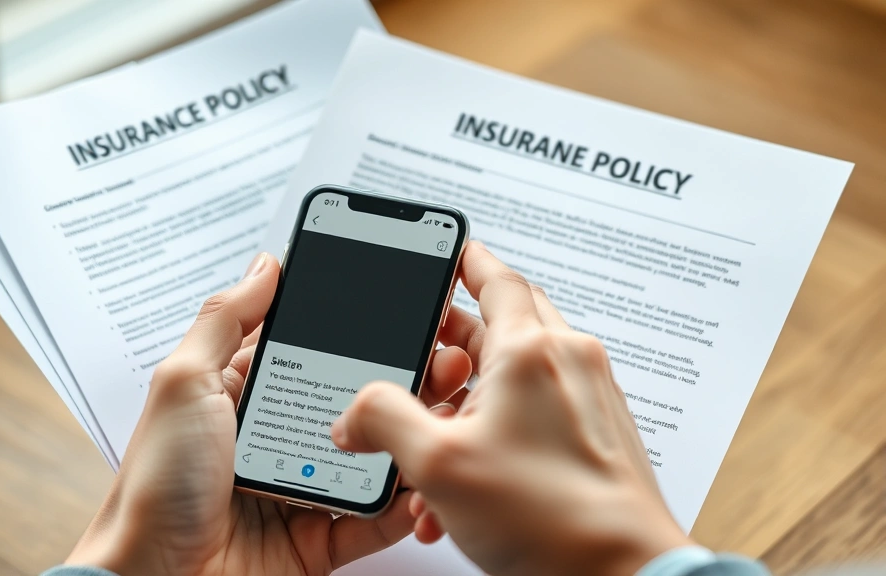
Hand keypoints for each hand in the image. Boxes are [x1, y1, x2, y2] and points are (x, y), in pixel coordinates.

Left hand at [64, 252, 471, 575]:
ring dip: (411, 437)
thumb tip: (266, 264)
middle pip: (354, 402)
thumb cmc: (153, 485)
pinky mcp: (319, 538)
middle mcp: (278, 437)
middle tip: (443, 360)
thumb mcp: (182, 385)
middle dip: (400, 381)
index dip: (358, 331)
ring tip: (446, 413)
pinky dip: (403, 505)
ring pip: (374, 456)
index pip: (315, 350)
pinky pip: (374, 519)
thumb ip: (225, 320)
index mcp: (246, 394)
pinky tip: (424, 482)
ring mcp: (302, 487)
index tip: (404, 311)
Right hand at [331, 242, 691, 575]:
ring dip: (467, 407)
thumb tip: (355, 413)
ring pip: (514, 377)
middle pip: (501, 325)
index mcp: (531, 350)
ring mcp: (587, 397)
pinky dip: (497, 433)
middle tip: (420, 363)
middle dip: (453, 346)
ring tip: (436, 452)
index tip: (447, 252)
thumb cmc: (552, 520)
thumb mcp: (438, 464)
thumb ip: (383, 420)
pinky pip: (536, 412)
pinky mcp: (595, 433)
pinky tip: (468, 486)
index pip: (494, 277)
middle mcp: (567, 361)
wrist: (625, 574)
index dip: (463, 260)